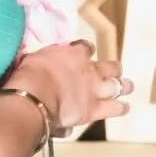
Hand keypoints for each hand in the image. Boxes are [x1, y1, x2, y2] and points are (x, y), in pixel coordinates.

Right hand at [10, 42, 132, 133]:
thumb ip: (40, 59)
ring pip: (120, 85)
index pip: (86, 48)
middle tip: (113, 72)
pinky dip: (121, 108)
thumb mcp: (32, 59)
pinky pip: (115, 108)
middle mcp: (90, 70)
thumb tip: (28, 57)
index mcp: (74, 55)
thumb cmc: (28, 76)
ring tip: (126, 87)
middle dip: (113, 69)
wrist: (34, 96)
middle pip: (111, 66)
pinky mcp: (94, 109)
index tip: (84, 54)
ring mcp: (95, 89)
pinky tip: (124, 108)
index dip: (86, 51)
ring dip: (124, 86)